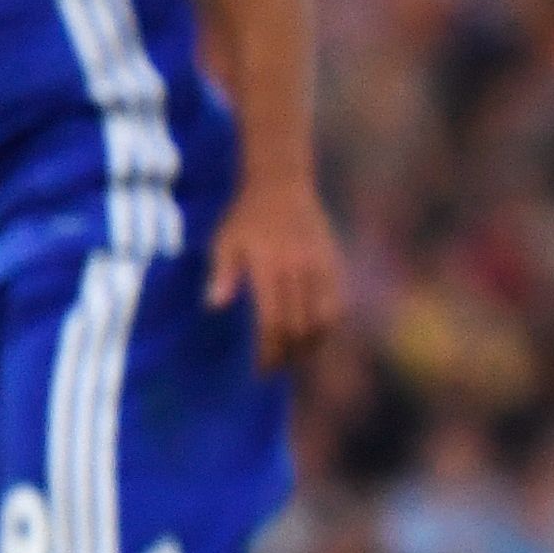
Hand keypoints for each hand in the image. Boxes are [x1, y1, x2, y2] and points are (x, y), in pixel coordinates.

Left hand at [205, 178, 342, 369]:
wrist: (282, 183)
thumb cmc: (247, 215)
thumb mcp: (225, 240)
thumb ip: (223, 273)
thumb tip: (216, 306)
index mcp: (269, 267)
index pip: (273, 323)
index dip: (269, 351)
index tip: (262, 369)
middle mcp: (297, 270)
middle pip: (299, 327)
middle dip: (289, 354)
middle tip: (277, 367)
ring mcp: (319, 267)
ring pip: (323, 319)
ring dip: (312, 344)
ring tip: (298, 356)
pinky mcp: (333, 263)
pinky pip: (338, 303)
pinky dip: (329, 324)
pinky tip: (317, 333)